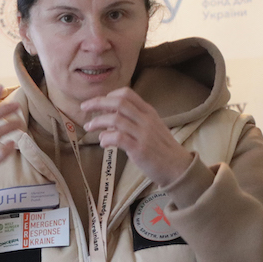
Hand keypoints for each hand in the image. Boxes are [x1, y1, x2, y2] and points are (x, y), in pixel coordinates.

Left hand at [80, 88, 194, 187]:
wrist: (178, 168)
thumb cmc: (162, 149)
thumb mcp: (152, 129)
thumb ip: (133, 123)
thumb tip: (109, 123)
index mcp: (149, 112)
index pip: (127, 94)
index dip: (109, 95)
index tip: (99, 102)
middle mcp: (146, 120)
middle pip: (118, 103)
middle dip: (97, 103)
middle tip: (84, 108)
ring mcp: (143, 134)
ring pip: (115, 119)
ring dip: (98, 122)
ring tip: (89, 128)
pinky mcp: (139, 149)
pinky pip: (117, 138)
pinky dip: (106, 138)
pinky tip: (103, 143)